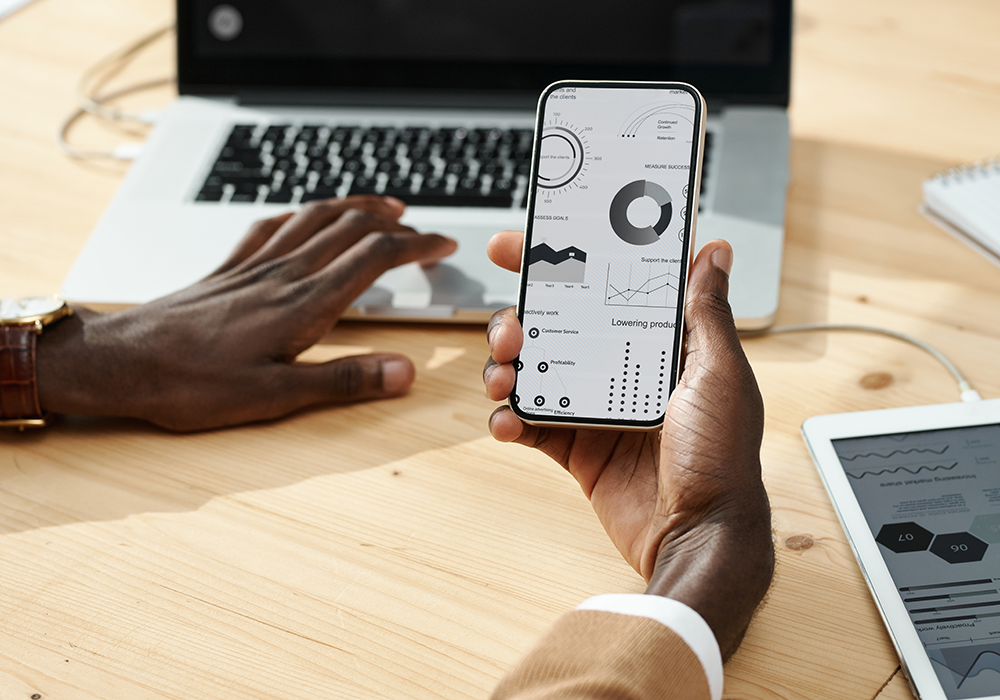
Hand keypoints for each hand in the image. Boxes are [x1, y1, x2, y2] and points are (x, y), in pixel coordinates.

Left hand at [36, 196, 456, 430]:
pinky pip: (271, 224)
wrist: (122, 361)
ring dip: (354, 206)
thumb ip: (344, 381)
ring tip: (381, 206)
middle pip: (351, 227)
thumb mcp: (276, 397)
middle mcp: (283, 274)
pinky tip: (304, 216)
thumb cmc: (192, 383)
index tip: (443, 246)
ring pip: (315, 217)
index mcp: (304, 304)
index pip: (374, 257)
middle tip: (423, 229)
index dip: (416, 246)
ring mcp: (254, 266)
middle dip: (395, 223)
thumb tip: (405, 372)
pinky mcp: (228, 268)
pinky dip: (301, 213)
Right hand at [483, 230, 772, 658]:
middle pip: (557, 328)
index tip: (525, 246)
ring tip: (503, 377)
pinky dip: (510, 421)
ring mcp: (597, 411)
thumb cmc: (722, 458)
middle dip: (520, 320)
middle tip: (510, 329)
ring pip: (535, 373)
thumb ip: (706, 312)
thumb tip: (714, 252)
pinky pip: (531, 425)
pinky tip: (507, 422)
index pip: (606, 290)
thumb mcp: (719, 374)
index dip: (566, 265)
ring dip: (507, 368)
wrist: (700, 536)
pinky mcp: (577, 449)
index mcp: (658, 347)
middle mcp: (623, 372)